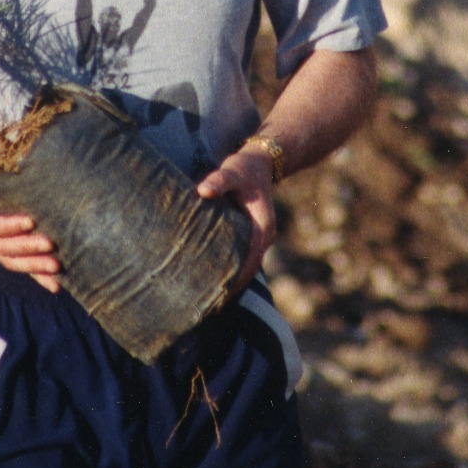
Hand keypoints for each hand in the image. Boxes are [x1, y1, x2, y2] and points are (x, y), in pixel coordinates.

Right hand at [0, 149, 61, 291]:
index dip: (7, 226)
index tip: (30, 221)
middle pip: (4, 248)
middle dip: (27, 248)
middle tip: (51, 245)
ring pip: (13, 261)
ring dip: (35, 266)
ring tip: (56, 267)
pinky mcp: (5, 248)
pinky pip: (21, 265)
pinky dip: (38, 276)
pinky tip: (56, 284)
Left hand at [196, 145, 277, 297]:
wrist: (260, 162)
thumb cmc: (245, 168)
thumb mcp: (233, 171)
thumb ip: (219, 180)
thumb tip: (203, 190)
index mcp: (262, 227)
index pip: (249, 262)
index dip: (234, 279)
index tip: (217, 295)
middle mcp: (263, 237)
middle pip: (248, 270)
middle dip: (231, 287)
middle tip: (206, 305)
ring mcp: (258, 238)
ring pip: (246, 267)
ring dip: (230, 281)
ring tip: (206, 299)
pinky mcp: (250, 236)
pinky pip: (242, 258)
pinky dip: (230, 269)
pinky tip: (211, 277)